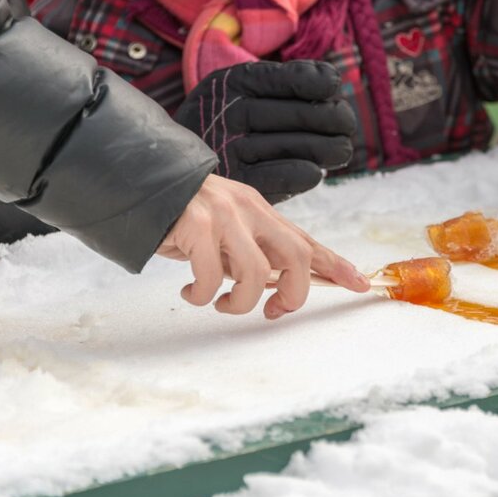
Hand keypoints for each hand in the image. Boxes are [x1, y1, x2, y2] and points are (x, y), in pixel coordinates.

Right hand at [157, 174, 369, 317]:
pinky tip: (190, 291)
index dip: (337, 265)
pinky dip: (201, 296)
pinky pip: (209, 276)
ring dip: (239, 302)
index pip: (307, 241)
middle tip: (271, 310)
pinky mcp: (195, 225)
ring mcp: (224, 216)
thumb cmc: (182, 218)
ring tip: (219, 303)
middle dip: (292, 295)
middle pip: (296, 257)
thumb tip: (275, 289)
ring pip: (255, 273)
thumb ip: (251, 253)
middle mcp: (249, 210)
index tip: (360, 284)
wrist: (137, 186)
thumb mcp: (225, 232)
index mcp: (260, 211)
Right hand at [174, 60, 356, 202]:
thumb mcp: (247, 87)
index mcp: (232, 82)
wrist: (178, 160)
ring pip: (293, 146)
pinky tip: (316, 172)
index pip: (283, 79)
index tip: (334, 87)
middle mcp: (227, 112)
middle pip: (296, 115)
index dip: (314, 82)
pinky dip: (302, 174)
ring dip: (326, 149)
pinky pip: (278, 178)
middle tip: (347, 127)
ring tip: (341, 150)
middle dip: (332, 119)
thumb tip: (332, 80)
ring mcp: (228, 149)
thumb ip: (288, 80)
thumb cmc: (230, 118)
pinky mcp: (234, 182)